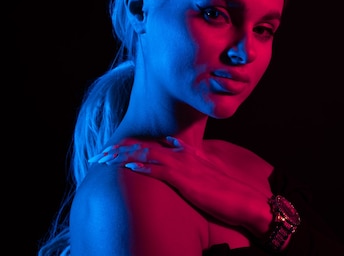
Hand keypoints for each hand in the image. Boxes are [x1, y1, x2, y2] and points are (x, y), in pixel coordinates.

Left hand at [88, 137, 270, 235]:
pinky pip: (160, 171)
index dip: (130, 144)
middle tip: (98, 154)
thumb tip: (173, 145)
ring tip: (104, 157)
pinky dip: (143, 167)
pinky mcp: (187, 181)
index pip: (153, 143)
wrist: (245, 200)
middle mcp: (183, 155)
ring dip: (123, 156)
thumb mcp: (206, 170)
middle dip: (119, 149)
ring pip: (148, 155)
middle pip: (145, 146)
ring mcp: (185, 167)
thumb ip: (189, 157)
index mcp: (187, 152)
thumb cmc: (226, 190)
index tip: (111, 148)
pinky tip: (129, 166)